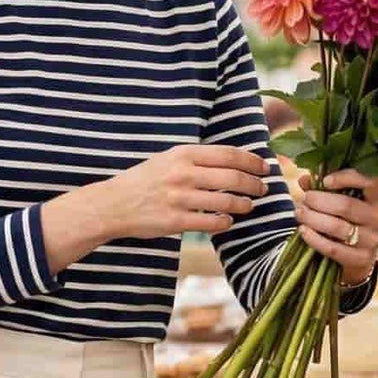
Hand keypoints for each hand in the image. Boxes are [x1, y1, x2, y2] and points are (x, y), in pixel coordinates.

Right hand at [102, 145, 270, 239]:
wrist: (113, 204)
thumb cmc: (143, 181)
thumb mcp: (168, 159)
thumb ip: (196, 159)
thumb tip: (232, 161)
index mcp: (183, 154)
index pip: (229, 155)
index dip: (252, 161)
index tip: (265, 167)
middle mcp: (183, 174)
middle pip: (233, 178)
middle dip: (254, 184)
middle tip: (263, 188)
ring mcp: (179, 199)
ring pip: (225, 201)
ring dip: (243, 205)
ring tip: (249, 206)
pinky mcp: (174, 222)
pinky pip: (210, 223)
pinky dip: (224, 223)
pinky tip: (228, 222)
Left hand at [296, 169, 377, 285]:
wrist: (357, 255)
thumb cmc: (347, 219)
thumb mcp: (341, 199)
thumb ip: (325, 187)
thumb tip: (305, 179)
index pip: (368, 181)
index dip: (345, 178)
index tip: (324, 180)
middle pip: (346, 206)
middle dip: (319, 201)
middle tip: (304, 199)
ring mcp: (373, 240)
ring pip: (338, 227)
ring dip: (313, 218)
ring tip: (299, 213)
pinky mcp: (362, 259)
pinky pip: (333, 248)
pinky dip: (314, 239)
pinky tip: (303, 231)